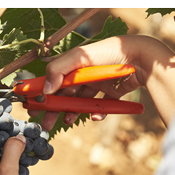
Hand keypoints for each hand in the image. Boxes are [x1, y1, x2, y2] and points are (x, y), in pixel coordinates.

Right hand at [35, 36, 163, 129]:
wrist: (142, 58)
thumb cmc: (110, 52)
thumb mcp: (80, 56)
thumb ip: (58, 70)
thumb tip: (46, 89)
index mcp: (72, 64)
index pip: (51, 79)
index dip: (41, 92)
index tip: (32, 105)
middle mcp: (83, 73)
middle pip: (63, 94)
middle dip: (54, 108)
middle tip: (46, 122)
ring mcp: (97, 83)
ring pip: (80, 101)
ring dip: (72, 112)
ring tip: (68, 121)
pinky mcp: (112, 92)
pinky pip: (102, 105)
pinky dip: (97, 112)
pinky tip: (95, 116)